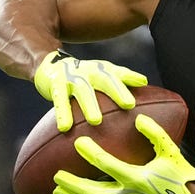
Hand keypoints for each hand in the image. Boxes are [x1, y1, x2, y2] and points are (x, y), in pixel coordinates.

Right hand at [33, 50, 147, 131]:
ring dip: (90, 104)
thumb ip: (122, 77)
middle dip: (116, 90)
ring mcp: (72, 77)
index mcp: (102, 70)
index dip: (130, 78)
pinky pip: (59, 100)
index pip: (118, 73)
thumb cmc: (83, 75)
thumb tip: (144, 82)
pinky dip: (62, 113)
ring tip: (96, 121)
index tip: (143, 84)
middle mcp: (89, 71)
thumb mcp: (101, 73)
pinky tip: (65, 128)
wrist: (49, 65)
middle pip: (104, 79)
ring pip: (82, 90)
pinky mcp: (55, 84)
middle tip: (129, 104)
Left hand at [53, 114, 194, 193]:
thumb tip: (138, 118)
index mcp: (138, 177)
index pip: (108, 165)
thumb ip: (154, 133)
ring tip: (58, 191)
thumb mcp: (170, 150)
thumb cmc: (180, 173)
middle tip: (57, 175)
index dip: (91, 153)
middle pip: (93, 192)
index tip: (78, 142)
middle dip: (73, 184)